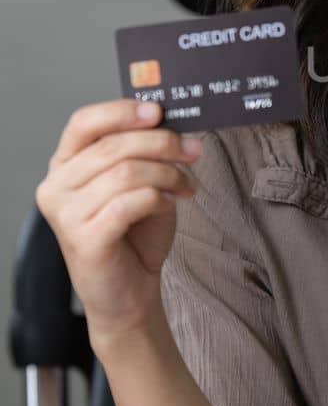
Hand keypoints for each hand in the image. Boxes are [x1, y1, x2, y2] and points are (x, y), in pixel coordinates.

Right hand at [34, 98, 202, 353]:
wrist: (130, 294)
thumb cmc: (134, 236)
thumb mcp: (138, 182)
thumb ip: (141, 151)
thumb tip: (168, 119)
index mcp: (65, 166)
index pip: (84, 122)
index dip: (122, 111)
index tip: (158, 111)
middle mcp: (56, 187)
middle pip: (113, 146)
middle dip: (162, 143)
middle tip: (192, 150)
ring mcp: (65, 215)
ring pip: (126, 172)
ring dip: (167, 174)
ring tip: (186, 186)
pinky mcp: (84, 239)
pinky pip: (131, 202)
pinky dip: (160, 199)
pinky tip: (170, 205)